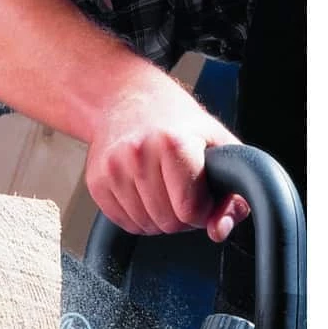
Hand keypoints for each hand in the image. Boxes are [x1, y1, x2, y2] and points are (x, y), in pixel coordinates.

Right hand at [85, 67, 249, 242]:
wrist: (128, 99)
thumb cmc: (175, 122)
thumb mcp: (218, 147)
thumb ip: (232, 195)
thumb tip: (218, 230)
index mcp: (173, 143)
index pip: (190, 210)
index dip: (202, 211)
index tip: (201, 195)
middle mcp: (139, 154)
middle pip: (167, 222)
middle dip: (180, 216)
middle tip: (181, 191)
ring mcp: (113, 168)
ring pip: (144, 226)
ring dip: (157, 218)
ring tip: (162, 189)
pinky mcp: (96, 181)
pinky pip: (122, 222)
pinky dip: (136, 216)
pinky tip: (143, 192)